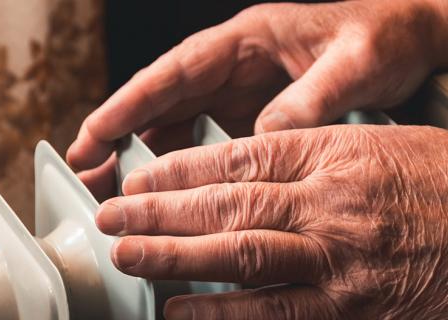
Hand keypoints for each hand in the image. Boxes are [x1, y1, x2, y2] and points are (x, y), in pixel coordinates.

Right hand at [67, 0, 447, 199]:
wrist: (408, 41)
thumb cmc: (382, 36)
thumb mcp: (353, 63)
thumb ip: (308, 100)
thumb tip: (263, 141)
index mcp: (244, 41)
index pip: (173, 72)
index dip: (128, 103)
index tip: (92, 133)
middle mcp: (231, 66)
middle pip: (159, 99)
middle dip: (116, 132)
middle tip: (82, 168)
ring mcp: (236, 91)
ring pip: (173, 121)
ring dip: (139, 152)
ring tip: (109, 186)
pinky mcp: (247, 113)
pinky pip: (200, 138)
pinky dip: (175, 161)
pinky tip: (161, 187)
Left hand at [96, 125, 447, 318]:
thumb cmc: (437, 181)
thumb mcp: (373, 142)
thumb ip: (305, 151)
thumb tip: (236, 166)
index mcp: (332, 155)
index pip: (237, 158)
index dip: (179, 170)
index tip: (139, 178)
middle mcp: (328, 206)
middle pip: (226, 206)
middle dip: (160, 212)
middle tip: (113, 216)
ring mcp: (339, 262)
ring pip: (241, 257)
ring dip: (175, 259)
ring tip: (128, 256)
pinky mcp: (351, 312)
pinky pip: (275, 313)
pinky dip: (221, 316)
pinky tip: (181, 313)